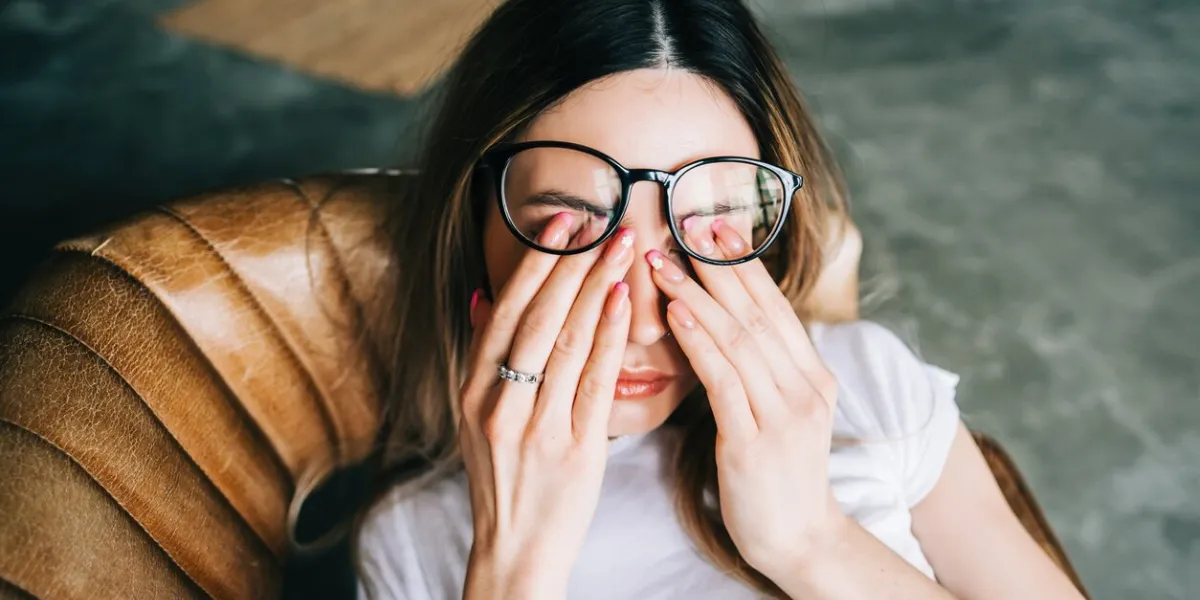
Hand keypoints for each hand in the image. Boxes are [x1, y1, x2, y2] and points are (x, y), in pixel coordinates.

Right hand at [459, 214, 634, 598]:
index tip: (561, 221)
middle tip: (602, 220)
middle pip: (536, 318)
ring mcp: (535, 427)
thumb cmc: (504, 478)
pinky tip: (623, 302)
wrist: (515, 549)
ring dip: (596, 287)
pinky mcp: (574, 449)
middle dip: (571, 263)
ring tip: (622, 247)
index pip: (504, 311)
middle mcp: (498, 403)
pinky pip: (593, 382)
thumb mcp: (477, 416)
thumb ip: (481, 357)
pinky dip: (607, 337)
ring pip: (566, 342)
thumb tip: (481, 296)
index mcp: (473, 391)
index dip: (534, 262)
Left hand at [646, 220, 847, 577]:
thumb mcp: (779, 413)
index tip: (714, 226)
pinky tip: (674, 313)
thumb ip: (762, 369)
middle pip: (758, 312)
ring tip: (663, 262)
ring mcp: (785, 414)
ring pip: (739, 339)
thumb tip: (726, 321)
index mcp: (813, 376)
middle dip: (719, 265)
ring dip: (697, 295)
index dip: (744, 265)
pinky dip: (698, 341)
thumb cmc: (776, 475)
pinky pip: (723, 379)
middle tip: (684, 224)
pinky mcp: (755, 442)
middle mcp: (806, 388)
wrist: (799, 540)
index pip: (775, 307)